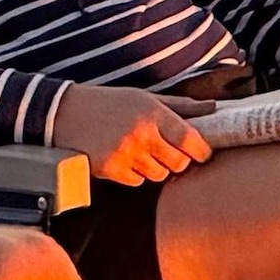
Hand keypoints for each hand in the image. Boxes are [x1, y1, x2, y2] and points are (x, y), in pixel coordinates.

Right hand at [50, 83, 214, 182]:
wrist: (65, 113)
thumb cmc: (110, 102)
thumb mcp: (146, 97)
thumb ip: (181, 106)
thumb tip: (213, 108)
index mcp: (153, 114)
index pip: (191, 140)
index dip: (201, 150)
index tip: (202, 152)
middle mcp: (141, 135)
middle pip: (178, 163)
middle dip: (178, 160)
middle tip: (170, 151)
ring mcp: (125, 155)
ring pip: (158, 175)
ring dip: (156, 167)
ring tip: (144, 151)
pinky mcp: (110, 170)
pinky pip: (137, 182)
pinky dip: (136, 174)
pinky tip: (126, 158)